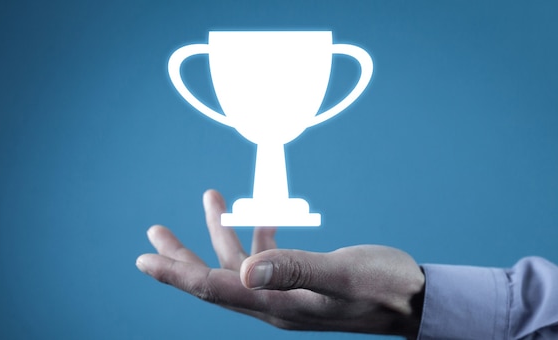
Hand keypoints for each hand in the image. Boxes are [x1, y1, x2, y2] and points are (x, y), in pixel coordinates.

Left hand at [136, 190, 424, 337]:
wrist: (412, 302)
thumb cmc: (384, 287)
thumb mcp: (342, 274)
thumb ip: (295, 269)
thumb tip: (244, 271)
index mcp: (278, 305)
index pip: (215, 289)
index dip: (177, 273)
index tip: (145, 259)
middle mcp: (274, 303)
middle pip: (214, 280)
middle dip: (182, 256)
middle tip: (153, 234)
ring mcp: (285, 293)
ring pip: (238, 265)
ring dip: (218, 234)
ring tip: (208, 199)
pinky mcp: (299, 282)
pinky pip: (267, 259)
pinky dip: (257, 234)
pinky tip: (256, 213)